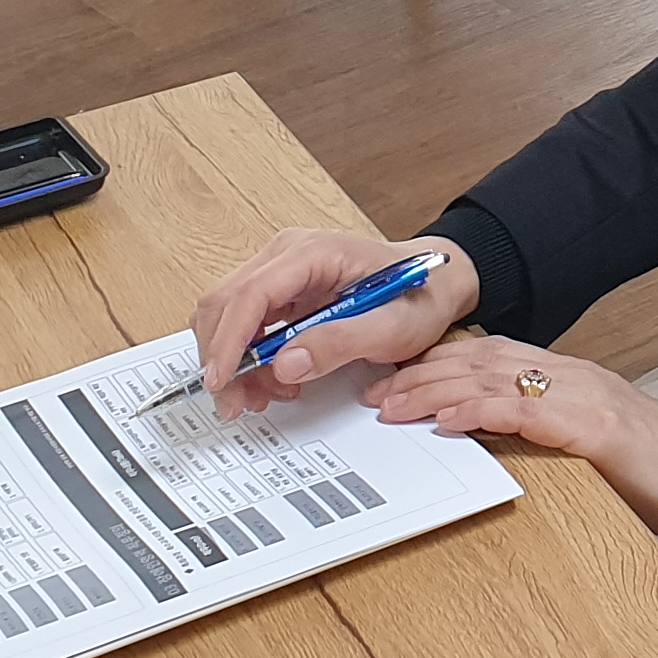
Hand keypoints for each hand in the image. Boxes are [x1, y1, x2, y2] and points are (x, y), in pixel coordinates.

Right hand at [189, 226, 477, 413]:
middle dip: (223, 358)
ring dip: (234, 362)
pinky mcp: (280, 293)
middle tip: (236, 404)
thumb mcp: (392, 328)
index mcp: (312, 253)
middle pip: (225, 304)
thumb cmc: (418, 298)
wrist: (435, 286)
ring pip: (227, 316)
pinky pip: (245, 325)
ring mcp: (279, 272)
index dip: (228, 341)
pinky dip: (248, 358)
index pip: (249, 294)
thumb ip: (339, 343)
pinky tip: (275, 382)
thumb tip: (284, 364)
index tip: (221, 382)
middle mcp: (286, 255)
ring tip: (263, 397)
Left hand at [372, 337, 657, 541]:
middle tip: (375, 392)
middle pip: (481, 361)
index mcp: (571, 377)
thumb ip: (548, 432)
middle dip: (422, 374)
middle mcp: (572, 375)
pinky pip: (521, 411)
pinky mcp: (590, 426)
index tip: (396, 379)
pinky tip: (445, 419)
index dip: (439, 364)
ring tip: (392, 404)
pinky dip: (477, 411)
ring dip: (435, 390)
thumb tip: (494, 443)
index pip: (492, 356)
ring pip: (492, 378)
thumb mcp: (591, 444)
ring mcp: (581, 395)